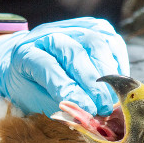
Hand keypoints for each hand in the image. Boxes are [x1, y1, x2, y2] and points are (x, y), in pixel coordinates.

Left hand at [0, 17, 128, 115]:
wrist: (31, 65)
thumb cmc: (32, 88)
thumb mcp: (35, 101)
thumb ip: (57, 105)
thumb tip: (86, 115)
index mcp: (26, 53)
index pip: (47, 66)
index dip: (67, 87)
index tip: (85, 108)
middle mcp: (48, 34)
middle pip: (74, 51)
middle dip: (92, 82)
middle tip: (103, 107)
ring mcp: (72, 28)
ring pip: (95, 42)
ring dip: (108, 72)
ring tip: (111, 98)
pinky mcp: (94, 27)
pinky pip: (111, 42)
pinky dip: (117, 63)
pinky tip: (117, 84)